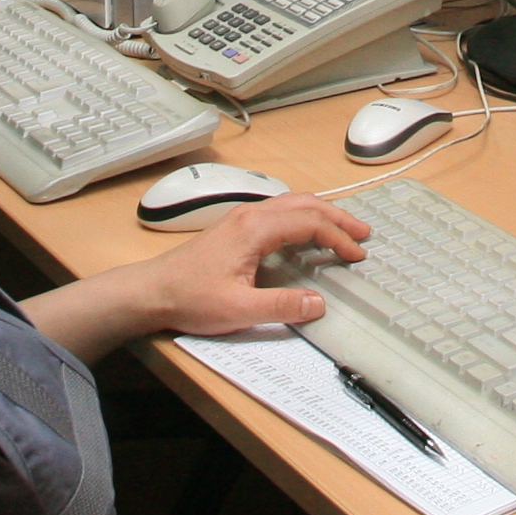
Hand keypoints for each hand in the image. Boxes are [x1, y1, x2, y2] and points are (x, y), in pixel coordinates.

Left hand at [146, 198, 366, 335]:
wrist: (152, 292)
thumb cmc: (190, 298)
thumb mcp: (239, 310)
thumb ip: (282, 307)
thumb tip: (319, 303)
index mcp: (254, 229)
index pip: (309, 222)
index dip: (338, 236)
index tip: (357, 255)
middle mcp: (249, 216)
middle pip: (304, 204)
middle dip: (337, 216)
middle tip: (363, 233)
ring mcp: (241, 219)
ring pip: (290, 204)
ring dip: (320, 214)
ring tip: (343, 230)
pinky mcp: (235, 229)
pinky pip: (278, 213)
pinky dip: (302, 218)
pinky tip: (307, 234)